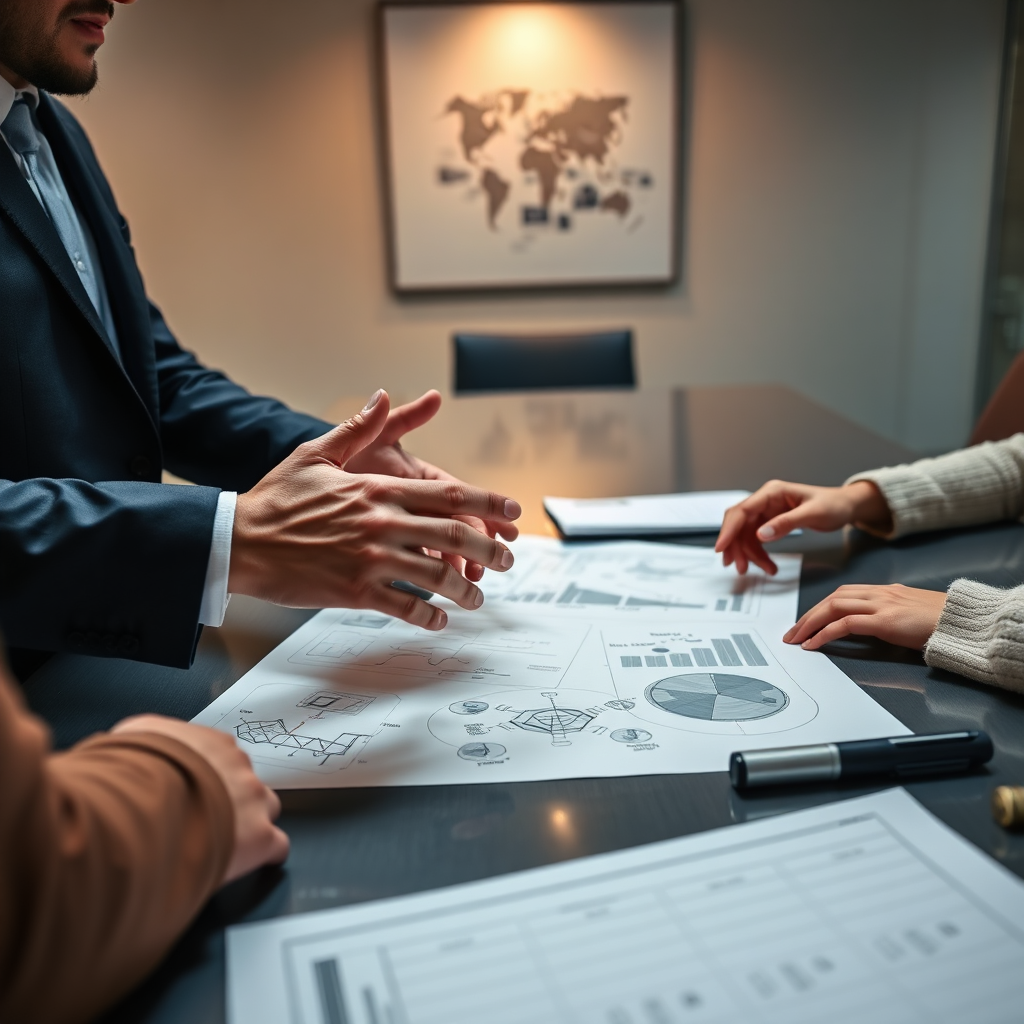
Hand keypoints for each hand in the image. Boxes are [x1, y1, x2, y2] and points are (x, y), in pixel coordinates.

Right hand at [111, 715, 288, 884]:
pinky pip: (276, 844)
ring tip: (228, 841)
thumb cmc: (133, 773)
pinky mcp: (259, 836)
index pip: (220, 757)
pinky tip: (253, 862)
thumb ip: (142, 741)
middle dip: (234, 798)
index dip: (209, 778)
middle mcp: (237, 767)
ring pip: (265, 808)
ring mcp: (252, 800)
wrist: (143, 804)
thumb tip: (133, 750)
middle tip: (210, 818)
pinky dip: (267, 853)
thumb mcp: (129, 739)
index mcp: (210, 744)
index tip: (197, 791)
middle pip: (246, 782)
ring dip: (251, 821)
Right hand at [228, 390, 521, 629]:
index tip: (514, 512)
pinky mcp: (354, 591)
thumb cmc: (277, 497)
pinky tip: (440, 619)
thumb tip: (383, 396)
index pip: (447, 494)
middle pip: (453, 535)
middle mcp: (381, 522)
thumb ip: (358, 428)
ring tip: (478, 597)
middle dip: (490, 550)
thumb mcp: (317, 452)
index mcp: (377, 488)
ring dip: (465, 588)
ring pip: (435, 576)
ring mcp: (369, 558)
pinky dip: (428, 616)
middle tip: (508, 561)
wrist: (240, 540)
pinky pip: (404, 606)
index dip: (488, 504)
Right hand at [715, 479, 891, 574]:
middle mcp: (765, 501)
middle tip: (739, 567)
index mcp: (772, 492)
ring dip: (749, 554)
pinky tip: (766, 565)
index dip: (728, 530)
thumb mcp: (813, 514)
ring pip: (745, 535)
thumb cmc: (833, 505)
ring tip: (762, 570)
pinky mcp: (770, 522)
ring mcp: (766, 512)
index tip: (721, 548)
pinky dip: (758, 554)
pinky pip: (756, 539)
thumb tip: (760, 535)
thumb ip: (786, 524)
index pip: (742, 511)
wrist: (846, 507)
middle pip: (739, 524)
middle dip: (736, 546)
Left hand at [783, 584, 946, 650]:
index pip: (842, 593)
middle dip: (808, 615)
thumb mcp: (909, 612)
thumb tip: (871, 620)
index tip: (805, 620)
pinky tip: (813, 645)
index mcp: (884, 591)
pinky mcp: (884, 621)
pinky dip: (824, 634)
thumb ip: (888, 612)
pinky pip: (844, 625)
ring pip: (833, 608)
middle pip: (832, 599)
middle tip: (792, 632)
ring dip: (809, 623)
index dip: (820, 606)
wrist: (963, 622)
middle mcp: (879, 594)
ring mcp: (881, 605)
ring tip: (796, 639)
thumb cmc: (940, 620)